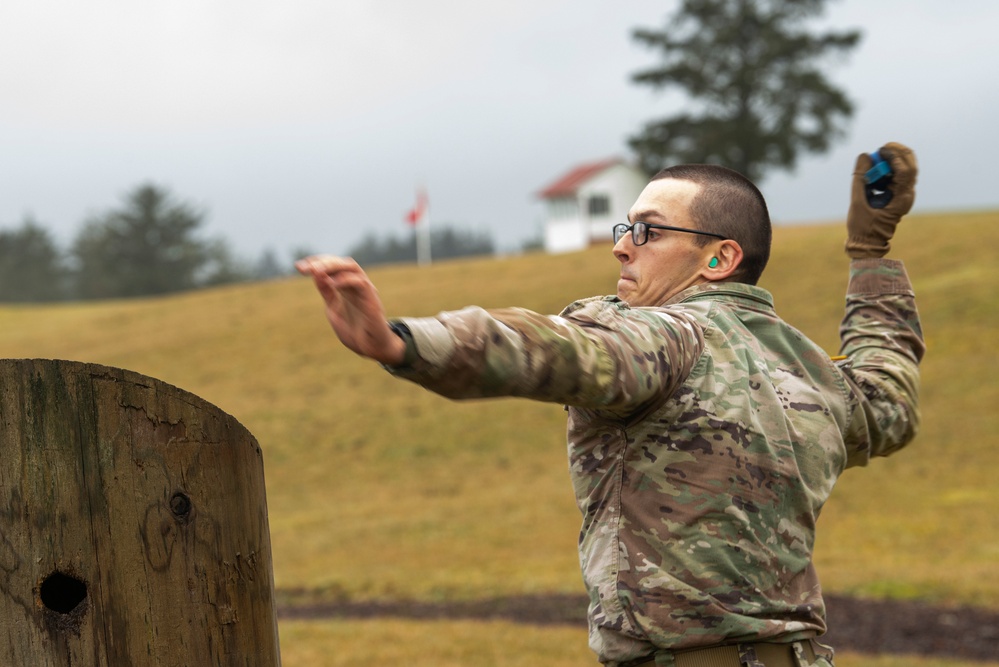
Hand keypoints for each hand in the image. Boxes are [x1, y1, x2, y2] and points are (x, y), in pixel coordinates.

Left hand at [295, 256, 405, 364]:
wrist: (371, 348)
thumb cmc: (354, 331)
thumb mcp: (333, 309)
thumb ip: (326, 292)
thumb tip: (315, 274)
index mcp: (345, 286)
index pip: (331, 266)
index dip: (315, 262)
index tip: (298, 266)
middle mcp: (355, 284)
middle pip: (340, 262)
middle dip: (322, 262)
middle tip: (306, 268)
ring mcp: (364, 290)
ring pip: (351, 267)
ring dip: (332, 266)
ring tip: (316, 270)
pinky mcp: (372, 299)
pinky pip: (360, 282)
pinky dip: (345, 279)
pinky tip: (332, 283)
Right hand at [845, 141, 917, 258]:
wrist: (867, 243)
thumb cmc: (863, 227)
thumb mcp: (857, 202)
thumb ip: (860, 178)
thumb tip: (864, 155)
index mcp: (902, 199)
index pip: (906, 171)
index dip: (894, 157)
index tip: (880, 150)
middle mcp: (907, 194)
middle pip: (911, 165)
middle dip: (898, 152)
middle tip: (883, 147)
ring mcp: (904, 193)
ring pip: (906, 167)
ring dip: (891, 160)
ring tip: (874, 166)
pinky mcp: (898, 193)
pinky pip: (897, 174)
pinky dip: (887, 169)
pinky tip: (874, 176)